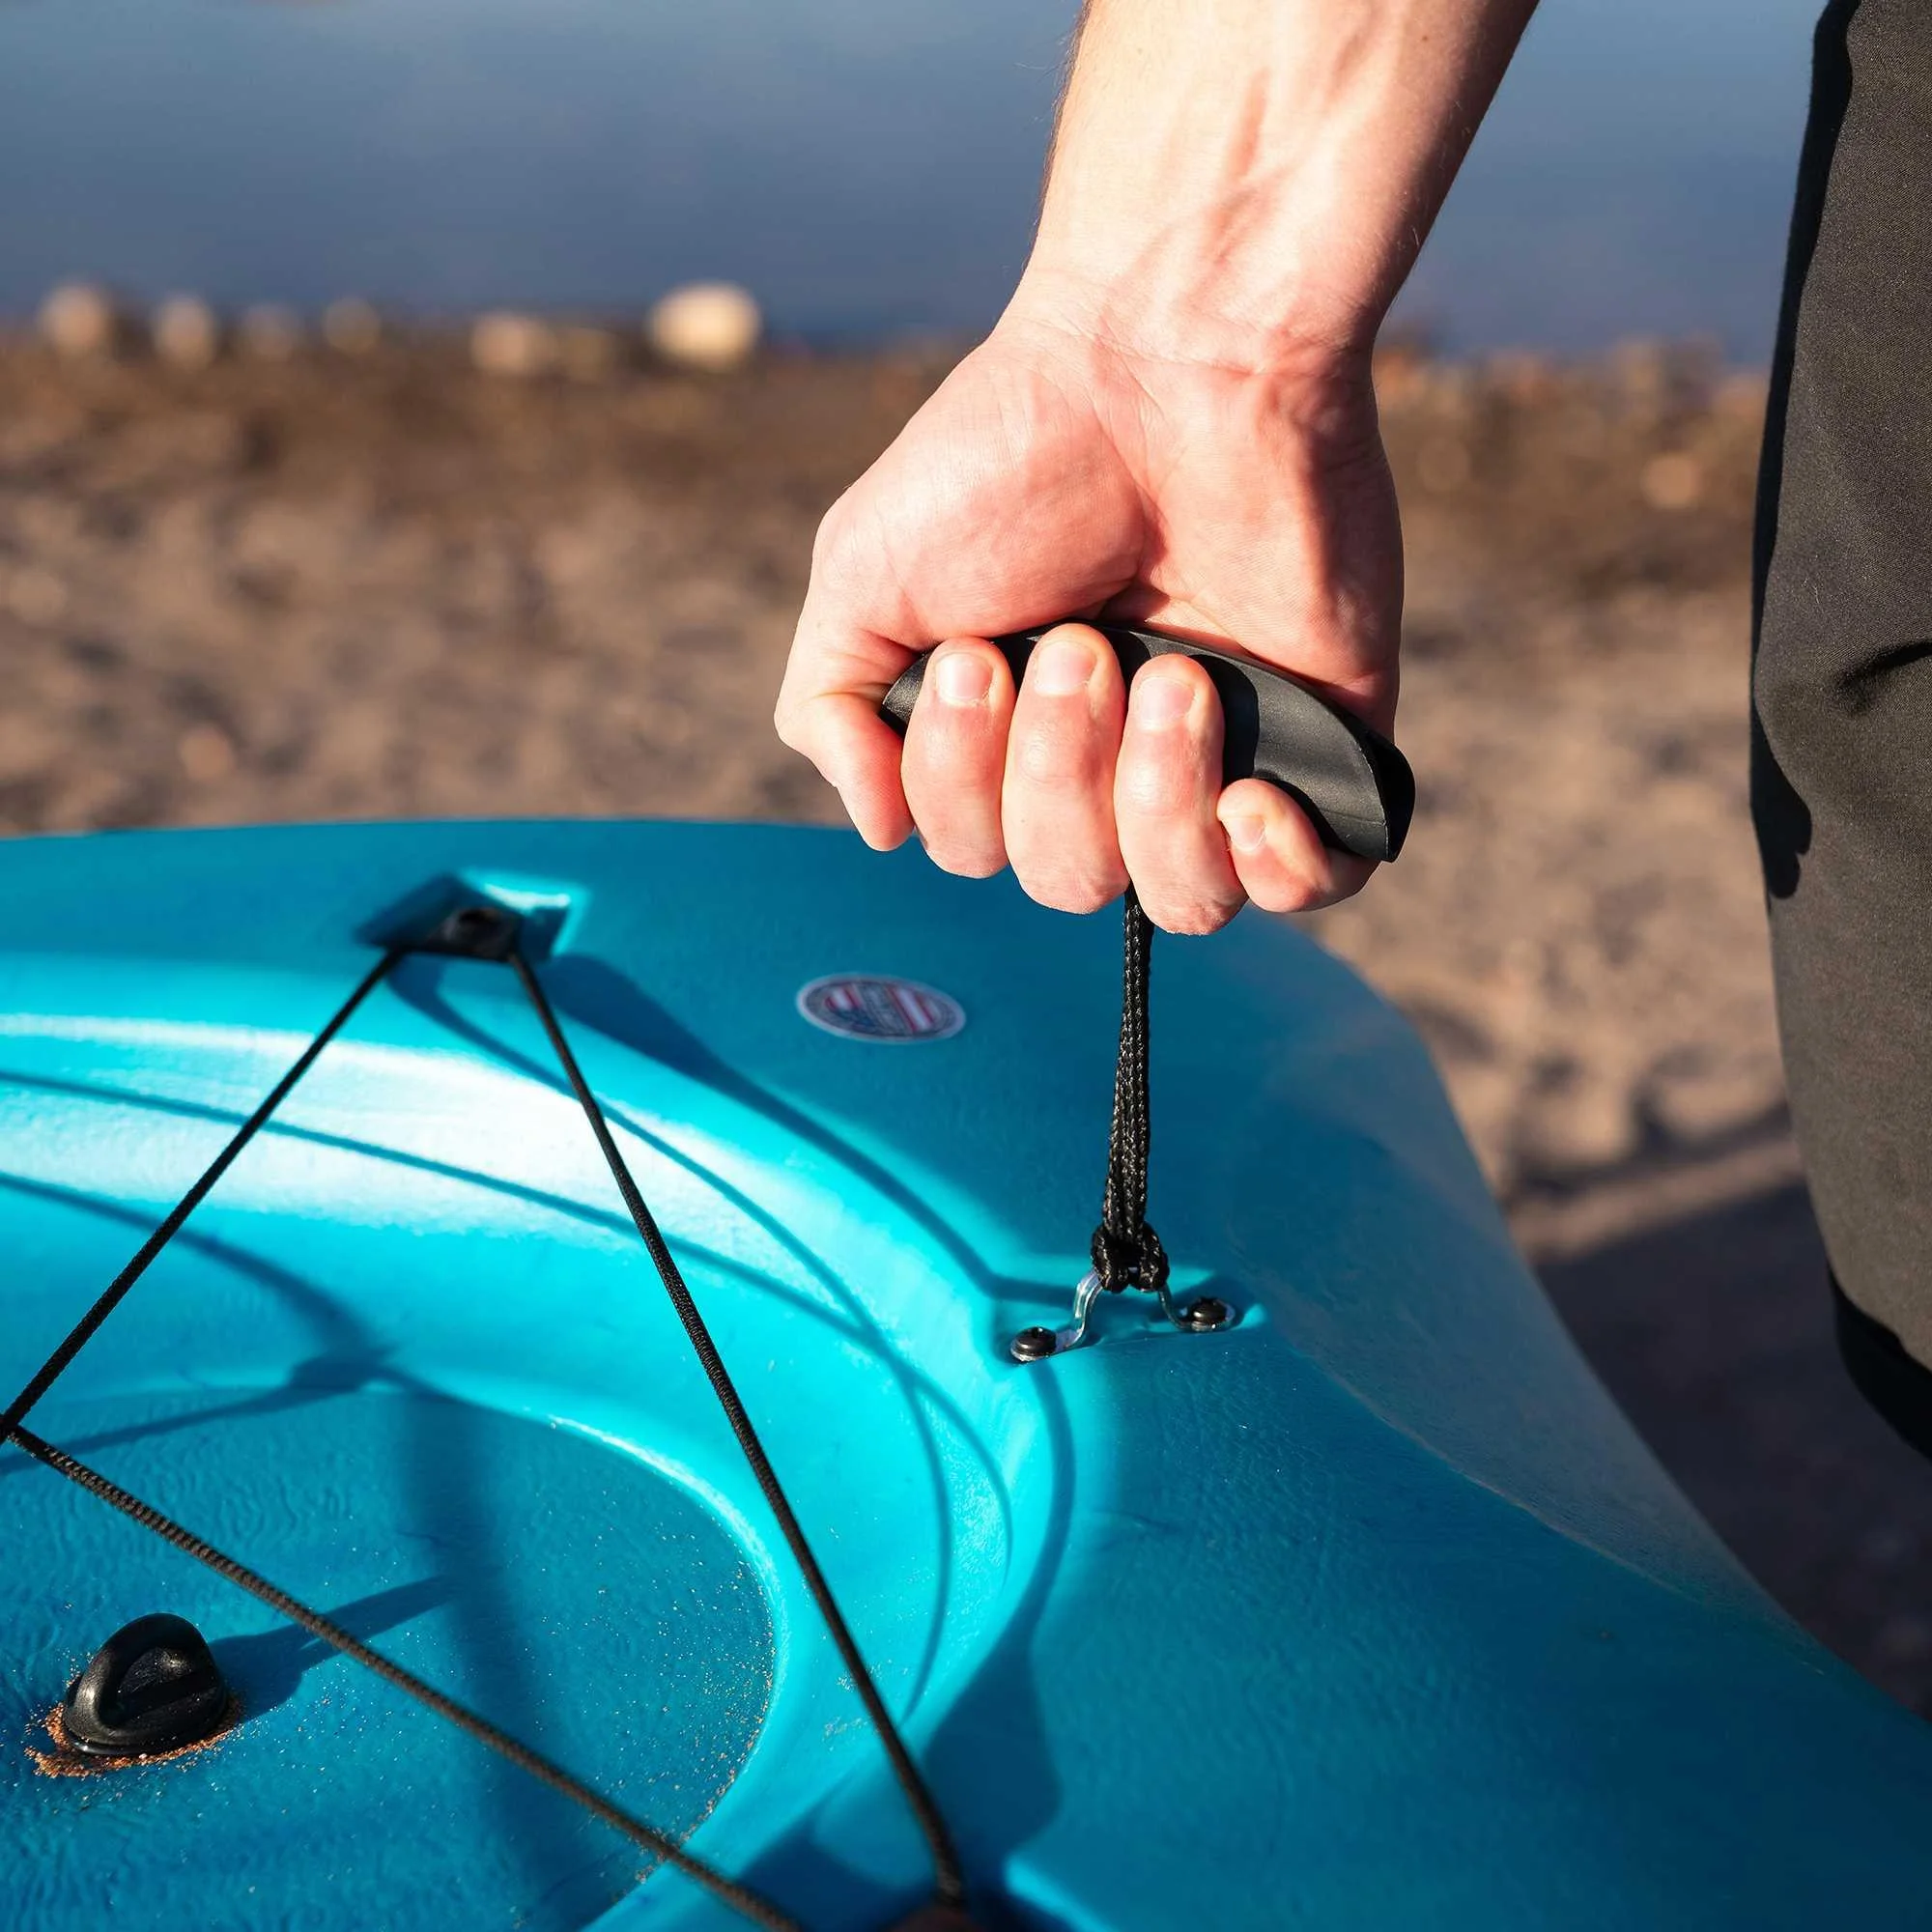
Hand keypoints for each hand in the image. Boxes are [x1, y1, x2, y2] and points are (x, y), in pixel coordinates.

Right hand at [774, 299, 1402, 931]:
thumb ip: (832, 709)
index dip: (966, 781)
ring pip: (1180, 897)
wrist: (1174, 357)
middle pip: (1069, 878)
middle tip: (1084, 640)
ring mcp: (1222, 755)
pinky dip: (1279, 873)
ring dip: (1155, 798)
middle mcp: (1111, 757)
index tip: (978, 655)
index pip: (973, 845)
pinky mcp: (1324, 744)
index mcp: (1007, 732)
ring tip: (1173, 675)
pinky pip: (1311, 888)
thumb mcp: (862, 574)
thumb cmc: (1013, 451)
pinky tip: (1253, 799)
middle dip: (1060, 770)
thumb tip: (880, 828)